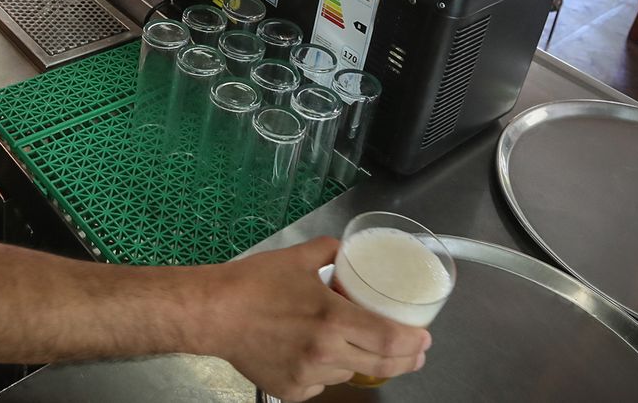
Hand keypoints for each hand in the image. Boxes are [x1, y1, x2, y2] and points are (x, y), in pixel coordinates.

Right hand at [199, 237, 430, 400]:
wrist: (213, 313)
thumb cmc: (253, 283)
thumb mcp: (298, 258)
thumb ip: (329, 251)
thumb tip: (346, 248)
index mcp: (331, 318)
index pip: (389, 339)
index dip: (414, 343)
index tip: (424, 339)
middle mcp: (324, 352)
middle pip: (380, 364)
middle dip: (404, 360)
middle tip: (413, 352)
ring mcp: (307, 375)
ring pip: (347, 372)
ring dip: (354, 359)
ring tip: (342, 341)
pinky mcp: (290, 390)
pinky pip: (320, 385)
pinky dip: (322, 371)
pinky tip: (309, 353)